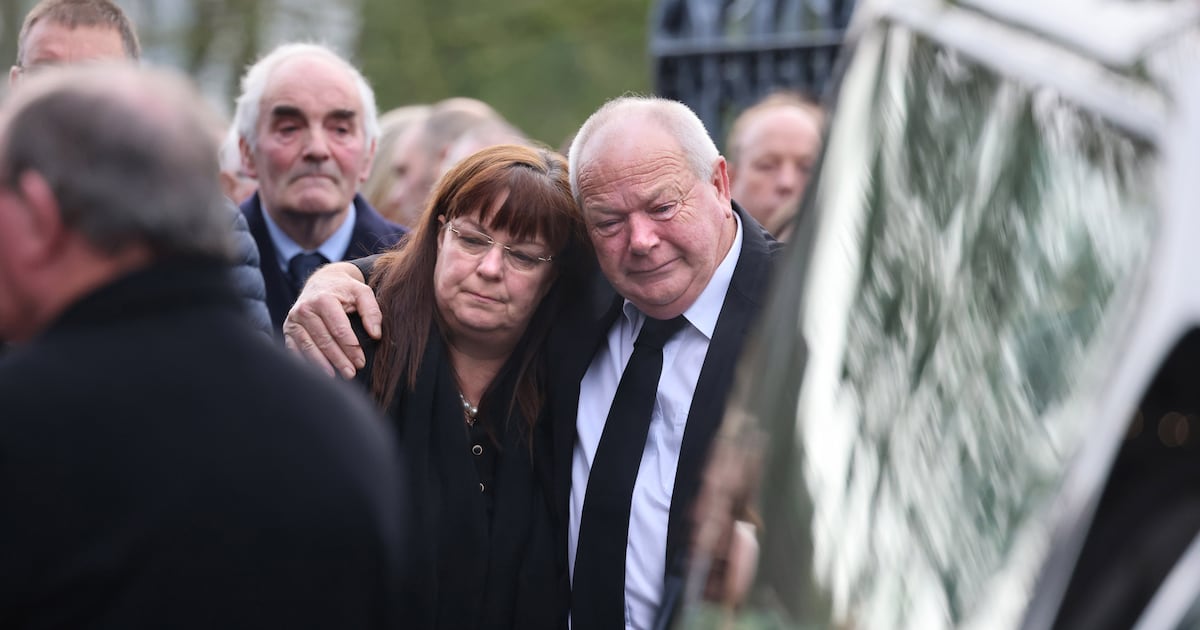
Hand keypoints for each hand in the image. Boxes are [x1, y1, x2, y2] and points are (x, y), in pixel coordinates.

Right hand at [283, 261, 378, 378]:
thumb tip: (375, 335)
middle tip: (351, 373)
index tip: (360, 362)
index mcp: (323, 299)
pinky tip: (316, 373)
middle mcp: (305, 309)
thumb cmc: (345, 290)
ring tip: (334, 377)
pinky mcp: (288, 329)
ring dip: (321, 365)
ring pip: (308, 347)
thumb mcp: (362, 292)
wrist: (323, 281)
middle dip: (338, 359)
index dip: (350, 348)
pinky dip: (304, 362)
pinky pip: (294, 349)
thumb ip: (372, 311)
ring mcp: (294, 320)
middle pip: (323, 340)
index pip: (338, 329)